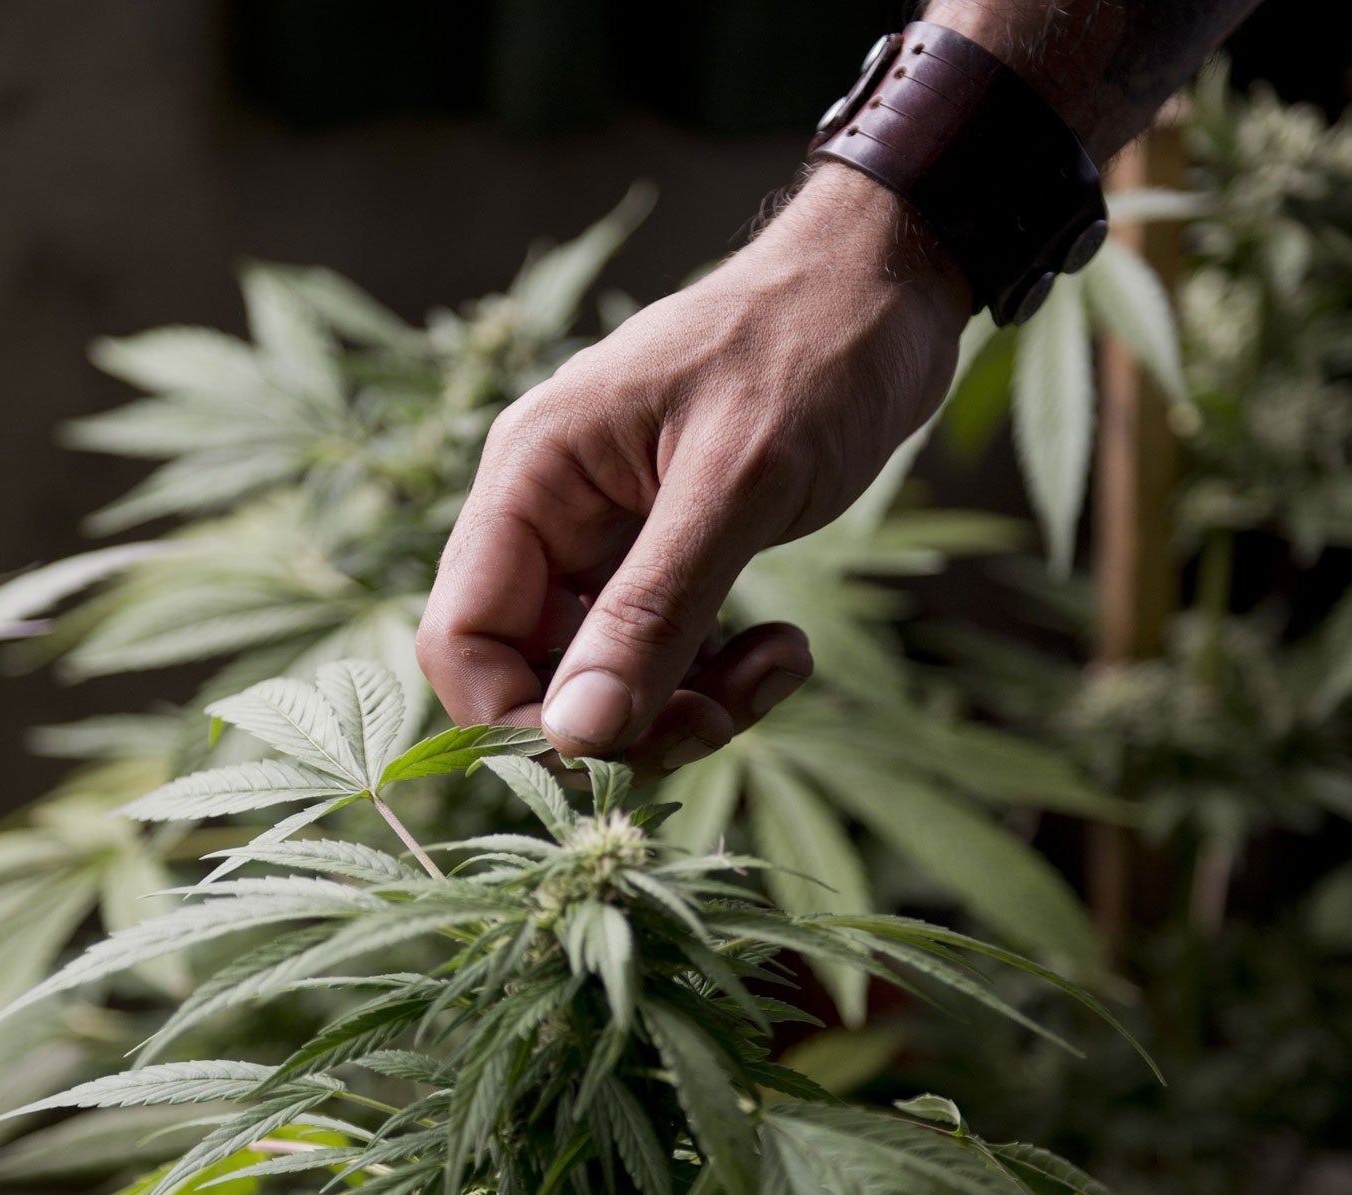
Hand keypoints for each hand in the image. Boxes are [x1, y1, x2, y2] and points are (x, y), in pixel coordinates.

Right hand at [417, 168, 968, 772]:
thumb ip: (653, 612)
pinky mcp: (664, 550)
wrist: (890, 286)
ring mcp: (606, 533)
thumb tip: (574, 734)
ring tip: (779, 666)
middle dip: (622, 718)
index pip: (461, 636)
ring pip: (603, 673)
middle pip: (532, 669)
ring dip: (685, 702)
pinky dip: (716, 673)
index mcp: (533, 474)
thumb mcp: (738, 484)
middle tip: (722, 718)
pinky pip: (660, 649)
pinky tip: (784, 646)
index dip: (519, 718)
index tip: (616, 751)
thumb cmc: (812, 350)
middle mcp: (550, 508)